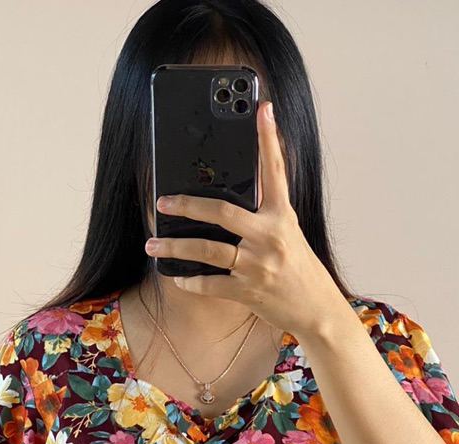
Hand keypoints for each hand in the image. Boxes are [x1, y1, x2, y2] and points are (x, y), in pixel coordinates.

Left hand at [144, 100, 350, 339]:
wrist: (316, 308)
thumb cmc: (297, 268)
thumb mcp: (288, 234)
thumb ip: (264, 213)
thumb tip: (231, 194)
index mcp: (282, 215)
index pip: (274, 170)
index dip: (268, 139)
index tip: (261, 110)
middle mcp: (270, 236)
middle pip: (222, 212)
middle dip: (188, 206)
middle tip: (162, 202)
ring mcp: (257, 265)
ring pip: (207, 251)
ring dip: (174, 248)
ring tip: (152, 245)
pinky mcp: (248, 291)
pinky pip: (209, 285)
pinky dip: (189, 281)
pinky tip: (176, 277)